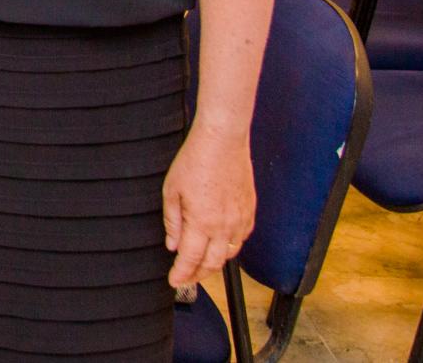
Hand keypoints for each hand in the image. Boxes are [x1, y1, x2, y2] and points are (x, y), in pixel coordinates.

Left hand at [163, 125, 254, 287]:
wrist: (223, 141)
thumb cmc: (194, 161)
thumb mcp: (171, 191)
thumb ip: (172, 222)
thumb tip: (173, 245)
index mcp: (201, 223)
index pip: (191, 260)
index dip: (182, 274)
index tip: (174, 282)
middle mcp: (224, 227)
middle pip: (213, 264)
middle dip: (198, 275)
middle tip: (186, 278)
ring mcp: (240, 220)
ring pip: (229, 254)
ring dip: (214, 263)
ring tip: (201, 265)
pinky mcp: (250, 212)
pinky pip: (241, 239)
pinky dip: (230, 247)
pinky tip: (220, 245)